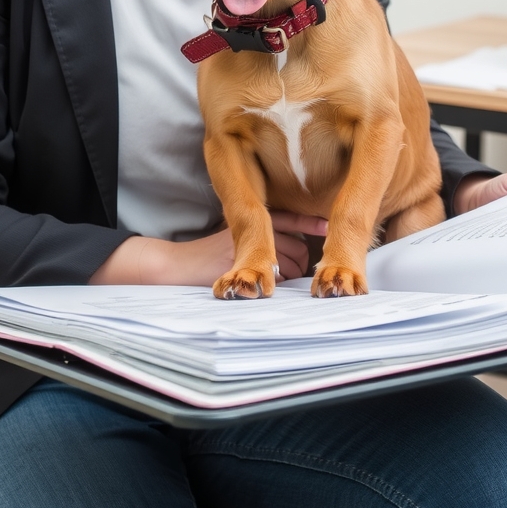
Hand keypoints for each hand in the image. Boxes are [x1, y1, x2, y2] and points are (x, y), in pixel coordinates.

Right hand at [90, 211, 327, 286]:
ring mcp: (248, 244)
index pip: (292, 221)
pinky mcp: (241, 260)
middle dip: (300, 264)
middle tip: (290, 277)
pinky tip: (266, 287)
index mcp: (253, 220)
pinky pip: (272, 272)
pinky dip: (275, 282)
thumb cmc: (207, 257)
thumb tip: (292, 253)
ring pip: (288, 261)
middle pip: (297, 247)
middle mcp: (254, 228)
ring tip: (272, 283)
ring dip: (289, 275)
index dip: (312, 226)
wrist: (178, 265)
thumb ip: (259, 240)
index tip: (328, 229)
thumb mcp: (235, 240)